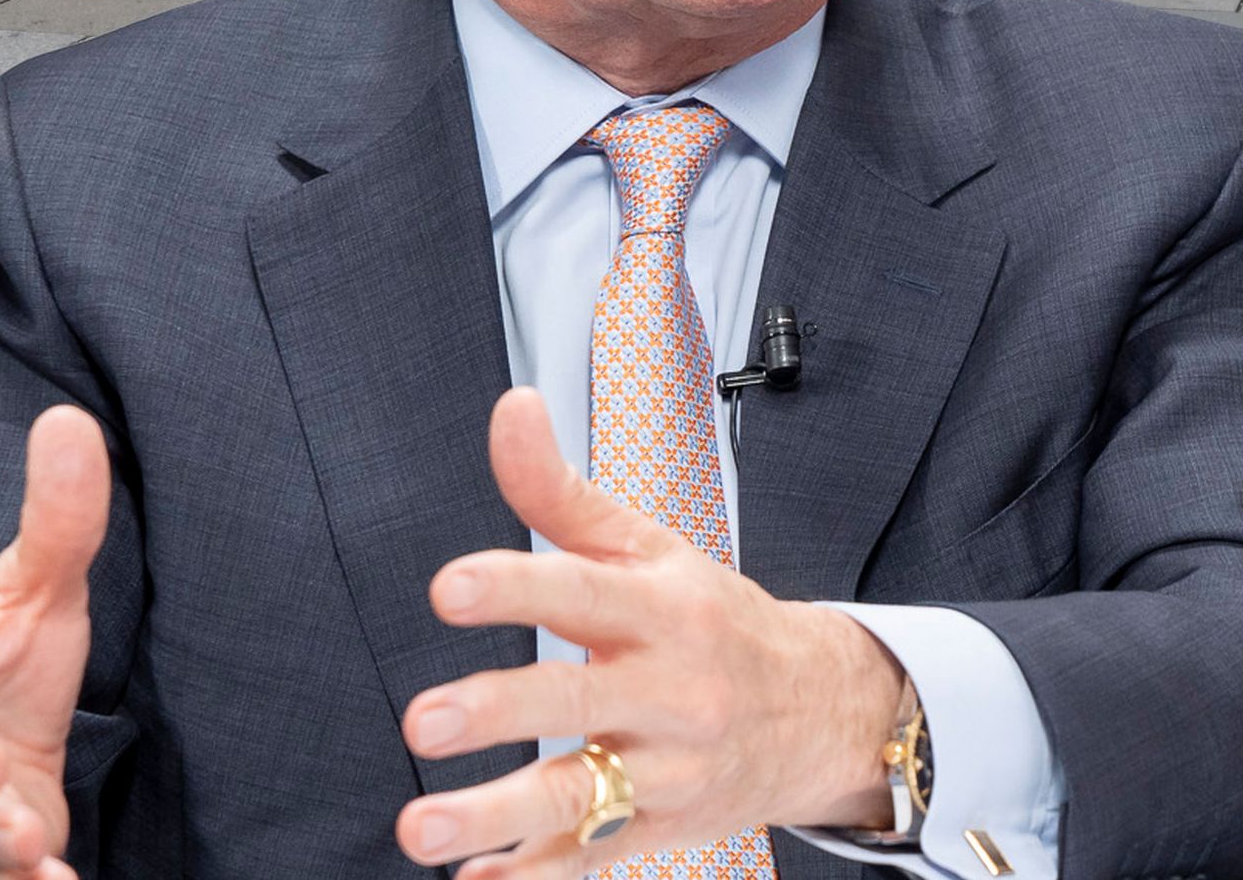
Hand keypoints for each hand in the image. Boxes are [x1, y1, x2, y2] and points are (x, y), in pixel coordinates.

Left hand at [396, 390, 904, 875]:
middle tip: (421, 721)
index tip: (450, 588)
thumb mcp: (649, 545)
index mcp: (661, 608)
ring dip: (494, 818)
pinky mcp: (661, 828)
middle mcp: (668, 689)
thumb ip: (562, 489)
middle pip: (577, 700)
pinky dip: (532, 879)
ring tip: (421, 827)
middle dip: (498, 711)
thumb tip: (509, 410)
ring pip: (579, 797)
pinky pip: (592, 861)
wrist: (822, 710)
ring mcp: (666, 767)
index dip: (517, 585)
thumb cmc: (714, 620)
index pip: (583, 587)